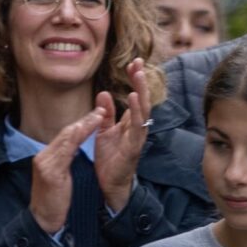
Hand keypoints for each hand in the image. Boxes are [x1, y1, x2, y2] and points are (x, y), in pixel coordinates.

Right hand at [27, 114, 98, 235]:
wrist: (43, 221)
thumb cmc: (54, 202)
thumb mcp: (59, 178)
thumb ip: (64, 161)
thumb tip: (74, 148)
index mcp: (46, 158)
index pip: (65, 136)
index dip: (81, 125)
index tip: (96, 116)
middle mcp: (44, 157)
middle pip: (66, 134)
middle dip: (84, 121)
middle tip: (101, 111)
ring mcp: (46, 164)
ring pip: (66, 139)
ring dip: (84, 126)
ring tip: (98, 116)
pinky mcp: (51, 172)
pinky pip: (65, 151)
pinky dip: (77, 139)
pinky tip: (86, 131)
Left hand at [92, 58, 156, 212]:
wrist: (109, 185)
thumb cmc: (109, 159)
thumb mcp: (103, 131)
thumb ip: (105, 114)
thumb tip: (103, 93)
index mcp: (130, 122)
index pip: (135, 95)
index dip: (136, 80)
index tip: (134, 62)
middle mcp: (137, 126)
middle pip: (141, 98)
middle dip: (141, 80)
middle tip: (138, 61)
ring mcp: (137, 136)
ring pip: (143, 109)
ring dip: (140, 91)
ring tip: (137, 74)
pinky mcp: (134, 146)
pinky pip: (137, 126)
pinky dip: (136, 111)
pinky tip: (132, 97)